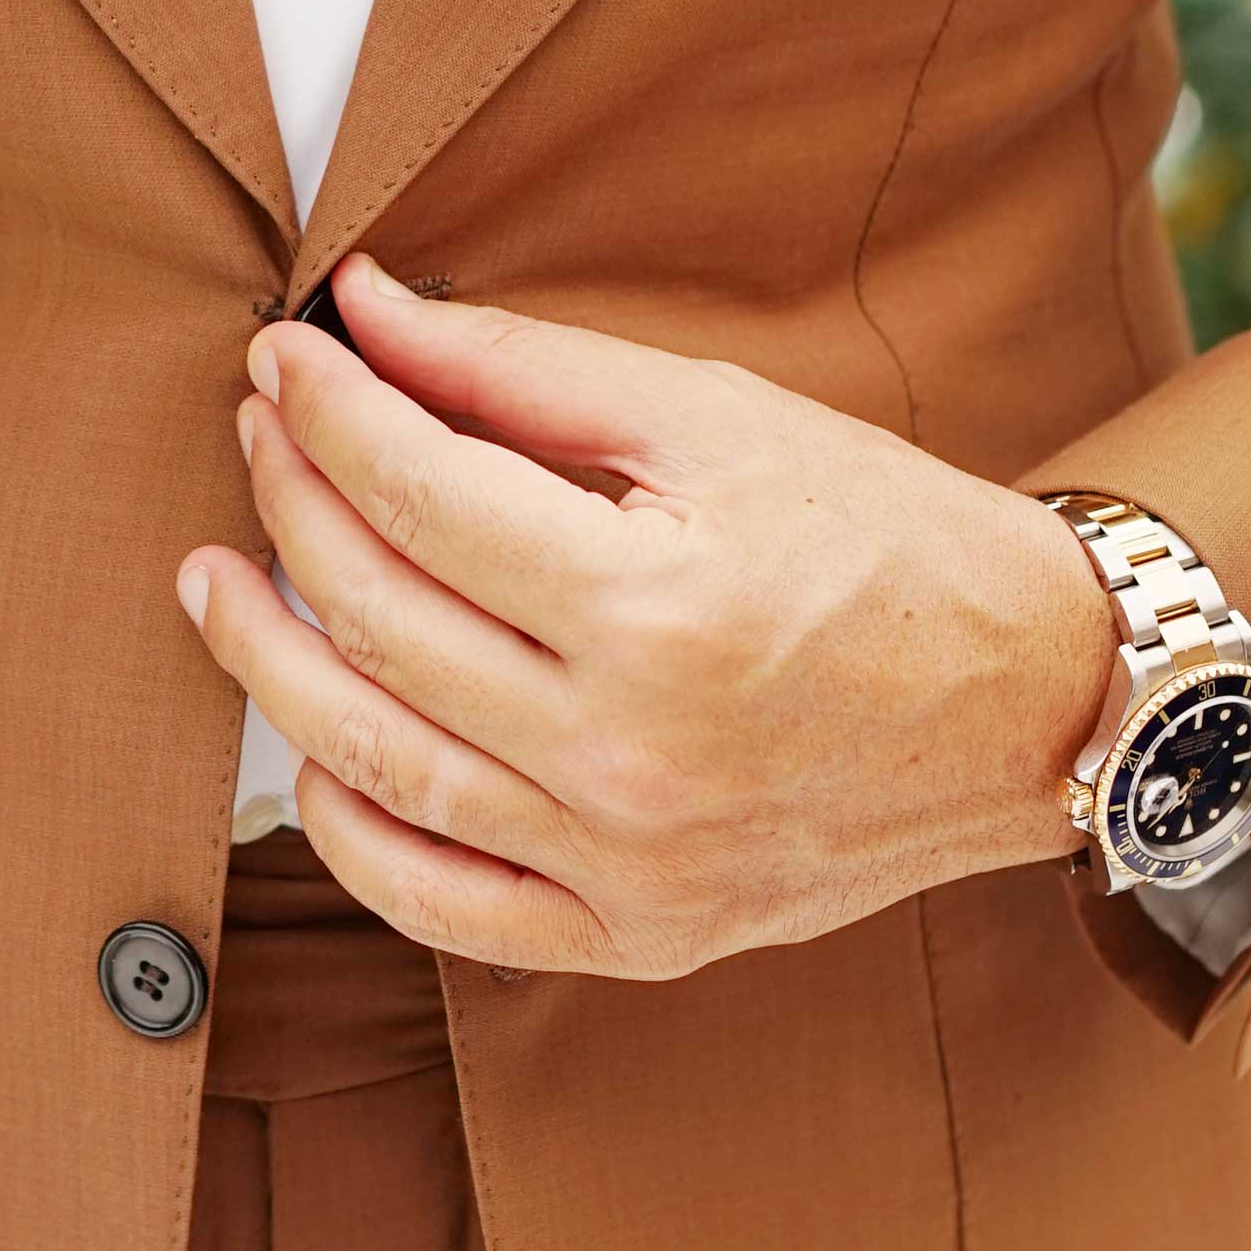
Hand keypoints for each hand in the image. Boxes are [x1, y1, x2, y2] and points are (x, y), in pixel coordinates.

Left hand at [174, 255, 1114, 976]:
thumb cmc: (889, 543)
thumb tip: (368, 314)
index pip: (420, 492)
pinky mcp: (638, 936)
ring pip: (377, 762)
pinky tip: (308, 752)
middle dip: (291, 501)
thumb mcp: (722, 420)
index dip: (329, 410)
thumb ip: (528, 372)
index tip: (286, 354)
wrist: (1034, 705)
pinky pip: (442, 902)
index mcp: (658, 608)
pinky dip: (352, 828)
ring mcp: (628, 862)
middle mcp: (631, 752)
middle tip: (259, 430)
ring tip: (216, 579)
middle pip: (379, 617)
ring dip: (268, 660)